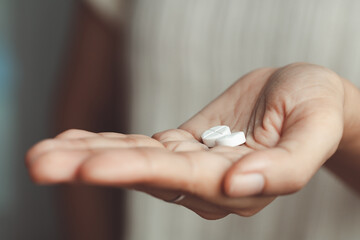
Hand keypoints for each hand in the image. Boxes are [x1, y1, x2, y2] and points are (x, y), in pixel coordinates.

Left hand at [26, 63, 345, 218]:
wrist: (305, 98)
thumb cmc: (315, 108)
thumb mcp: (315, 128)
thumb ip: (286, 166)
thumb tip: (239, 186)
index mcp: (240, 182)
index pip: (181, 178)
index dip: (137, 170)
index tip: (90, 166)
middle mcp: (209, 182)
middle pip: (146, 175)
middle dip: (93, 167)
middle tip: (40, 163)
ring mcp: (191, 165)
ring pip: (135, 160)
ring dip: (88, 155)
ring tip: (41, 154)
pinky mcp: (183, 146)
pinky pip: (140, 146)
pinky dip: (106, 143)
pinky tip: (74, 141)